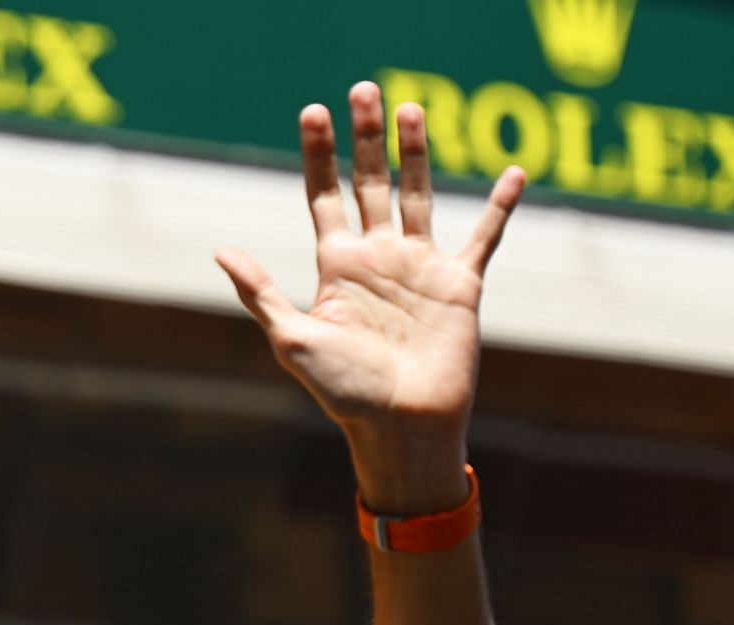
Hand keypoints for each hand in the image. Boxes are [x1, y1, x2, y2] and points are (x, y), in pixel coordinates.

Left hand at [216, 83, 522, 511]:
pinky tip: (513, 174)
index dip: (319, 154)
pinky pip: (484, 237)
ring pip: (418, 195)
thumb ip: (261, 294)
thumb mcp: (293, 340)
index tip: (313, 112)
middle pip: (370, 183)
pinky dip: (499, 206)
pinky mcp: (460, 285)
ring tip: (410, 108)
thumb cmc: (343, 393)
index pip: (324, 196)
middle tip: (362, 89)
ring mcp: (419, 268)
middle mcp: (377, 258)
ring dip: (415, 153)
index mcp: (336, 267)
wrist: (401, 427)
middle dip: (366, 138)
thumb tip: (220, 250)